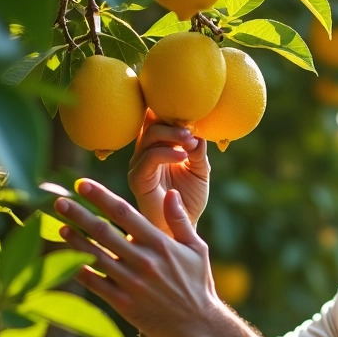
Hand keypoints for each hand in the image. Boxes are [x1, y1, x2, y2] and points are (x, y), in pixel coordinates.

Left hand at [54, 178, 220, 336]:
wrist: (197, 325)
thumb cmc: (197, 283)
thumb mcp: (197, 248)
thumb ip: (180, 220)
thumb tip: (170, 192)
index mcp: (160, 244)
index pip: (124, 213)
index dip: (100, 197)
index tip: (82, 184)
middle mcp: (143, 261)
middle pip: (103, 231)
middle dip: (79, 214)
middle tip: (59, 202)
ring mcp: (131, 283)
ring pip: (95, 256)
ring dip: (75, 241)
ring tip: (60, 227)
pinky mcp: (124, 304)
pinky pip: (95, 284)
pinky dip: (80, 271)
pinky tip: (68, 260)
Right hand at [128, 108, 208, 231]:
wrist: (182, 226)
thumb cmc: (190, 198)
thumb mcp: (200, 169)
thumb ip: (198, 150)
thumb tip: (198, 131)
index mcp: (158, 146)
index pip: (157, 118)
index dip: (170, 110)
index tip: (193, 112)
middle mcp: (145, 152)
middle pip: (151, 121)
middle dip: (173, 120)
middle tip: (191, 129)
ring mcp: (139, 165)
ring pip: (149, 136)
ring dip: (172, 134)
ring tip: (190, 141)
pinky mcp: (137, 179)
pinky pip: (148, 158)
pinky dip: (167, 153)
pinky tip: (183, 156)